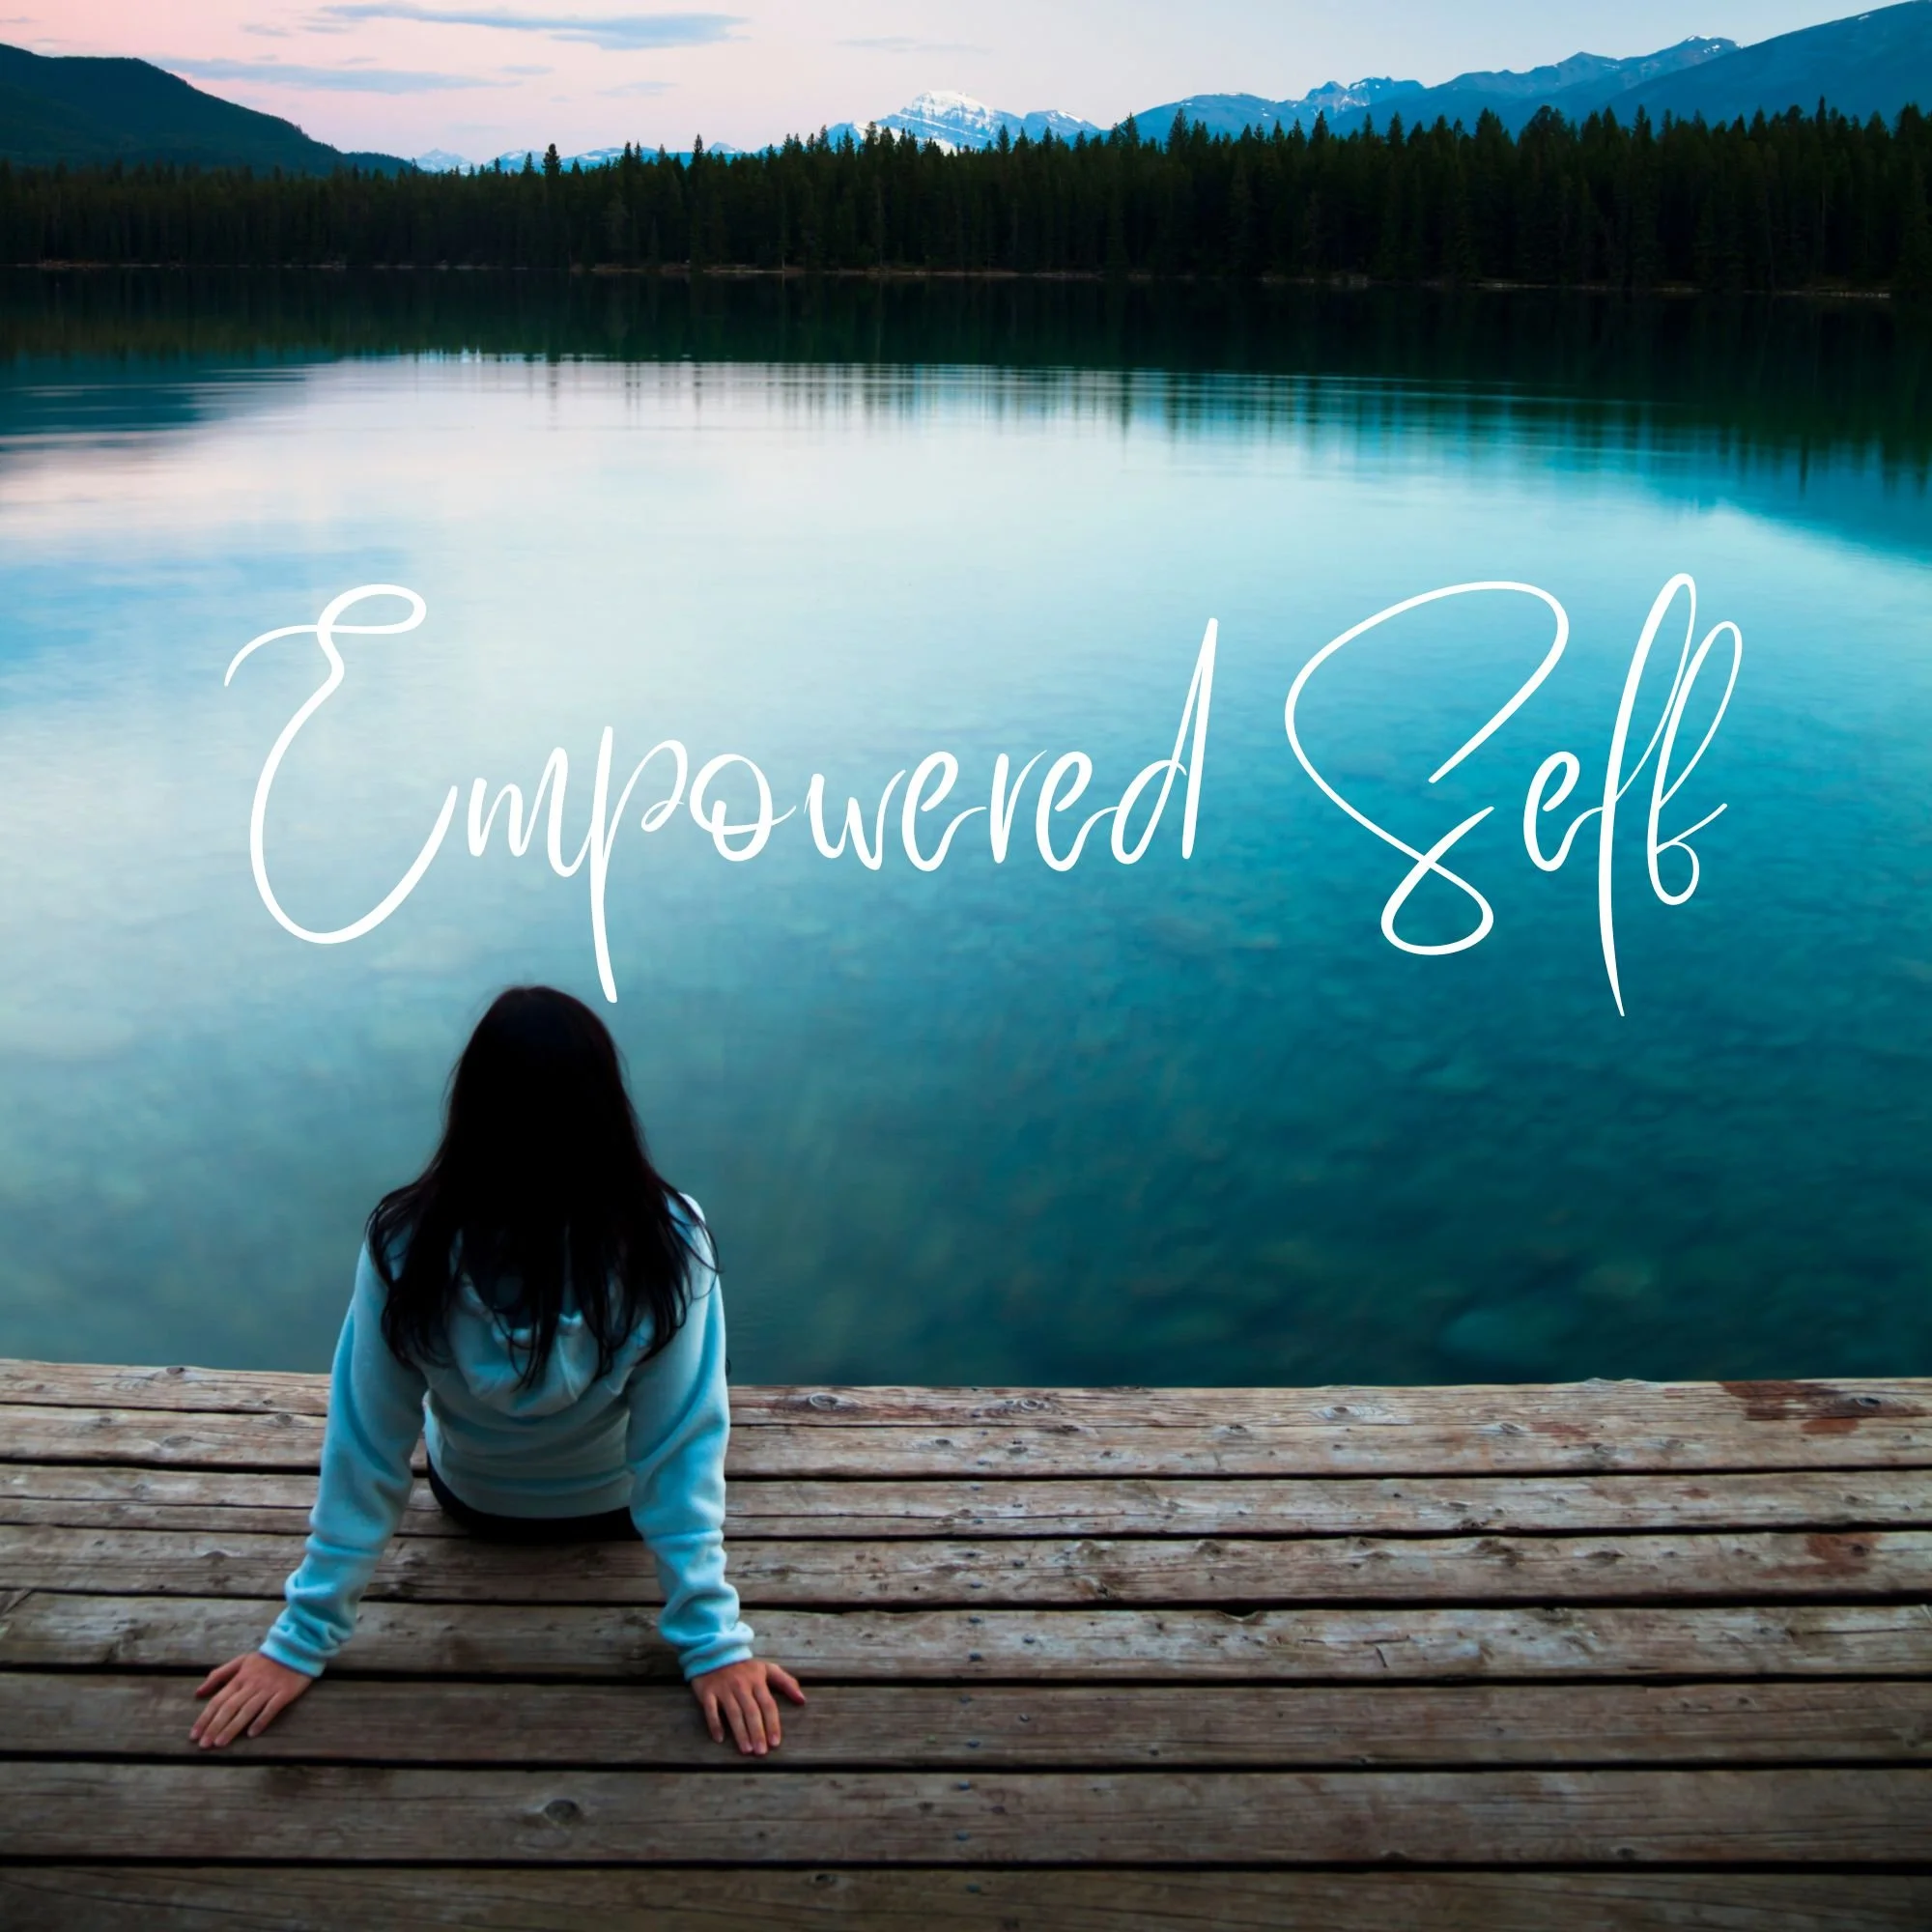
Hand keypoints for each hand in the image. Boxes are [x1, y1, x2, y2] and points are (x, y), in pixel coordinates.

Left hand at [190, 1651, 312, 1748]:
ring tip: (220, 1743)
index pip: (218, 1700)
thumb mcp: (241, 1661)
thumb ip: (219, 1675)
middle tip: (204, 1744)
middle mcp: (251, 1685)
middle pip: (230, 1708)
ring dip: (233, 1727)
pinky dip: (261, 1720)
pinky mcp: (284, 1692)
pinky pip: (271, 1708)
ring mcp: (268, 1689)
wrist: (297, 1647)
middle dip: (215, 1726)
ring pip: (247, 1710)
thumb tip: (198, 1692)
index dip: (205, 1718)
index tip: (194, 1735)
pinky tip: (252, 1733)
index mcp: (239, 1678)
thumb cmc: (266, 1658)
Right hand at [691, 1657, 804, 1755]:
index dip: (772, 1724)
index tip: (775, 1743)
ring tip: (746, 1750)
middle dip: (757, 1732)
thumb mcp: (767, 1669)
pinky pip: (711, 1710)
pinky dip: (715, 1724)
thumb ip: (786, 1682)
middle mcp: (741, 1685)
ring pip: (733, 1713)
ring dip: (740, 1732)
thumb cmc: (745, 1667)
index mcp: (757, 1680)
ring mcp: (724, 1688)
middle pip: (752, 1711)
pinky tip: (719, 1738)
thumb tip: (802, 1700)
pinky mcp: (707, 1691)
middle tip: (761, 1752)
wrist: (715, 1651)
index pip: (768, 1705)